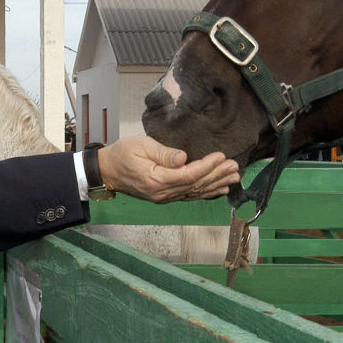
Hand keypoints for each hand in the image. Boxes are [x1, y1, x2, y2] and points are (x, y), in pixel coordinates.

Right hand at [97, 136, 240, 203]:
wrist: (107, 171)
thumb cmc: (122, 154)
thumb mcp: (140, 145)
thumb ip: (163, 153)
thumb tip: (183, 158)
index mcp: (156, 180)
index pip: (188, 175)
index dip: (206, 167)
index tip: (221, 156)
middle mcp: (162, 193)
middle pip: (195, 185)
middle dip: (217, 175)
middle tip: (235, 167)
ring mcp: (164, 197)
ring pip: (195, 192)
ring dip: (216, 185)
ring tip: (234, 178)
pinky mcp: (165, 197)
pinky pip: (189, 196)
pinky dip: (206, 193)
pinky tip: (220, 189)